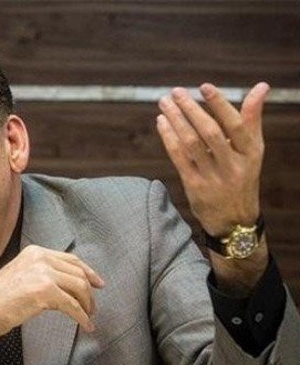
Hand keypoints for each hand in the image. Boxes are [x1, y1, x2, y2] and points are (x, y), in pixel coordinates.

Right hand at [0, 245, 103, 364]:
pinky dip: (82, 317)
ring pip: (79, 288)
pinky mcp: (45, 292)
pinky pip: (73, 306)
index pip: (71, 259)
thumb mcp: (21, 273)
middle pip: (78, 273)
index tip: (98, 283)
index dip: (88, 271)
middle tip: (92, 307)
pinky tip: (85, 325)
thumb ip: (42, 271)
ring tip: (88, 317)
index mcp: (35, 252)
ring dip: (87, 305)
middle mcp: (40, 258)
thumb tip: (68, 282)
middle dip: (89, 292)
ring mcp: (43, 273)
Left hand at [155, 82, 269, 236]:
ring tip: (164, 103)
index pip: (235, 125)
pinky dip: (169, 138)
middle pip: (210, 133)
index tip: (204, 86)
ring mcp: (212, 177)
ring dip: (176, 121)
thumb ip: (252, 119)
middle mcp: (233, 166)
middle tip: (176, 92)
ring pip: (191, 144)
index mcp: (251, 154)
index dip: (220, 104)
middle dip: (191, 110)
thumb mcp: (253, 151)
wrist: (233, 219)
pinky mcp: (194, 186)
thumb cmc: (242, 176)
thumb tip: (261, 86)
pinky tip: (162, 122)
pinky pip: (179, 158)